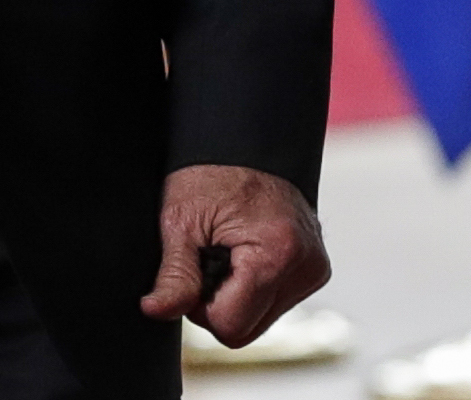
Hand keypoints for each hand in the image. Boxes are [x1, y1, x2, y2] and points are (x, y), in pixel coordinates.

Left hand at [140, 163, 330, 346]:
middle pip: (249, 329)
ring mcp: (315, 270)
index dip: (200, 307)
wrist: (244, 141)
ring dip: (237, 294)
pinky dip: (254, 285)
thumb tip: (155, 311)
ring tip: (226, 250)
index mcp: (276, 255)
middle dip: (219, 303)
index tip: (191, 272)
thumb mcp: (181, 221)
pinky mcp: (315, 269)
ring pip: (262, 318)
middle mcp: (306, 267)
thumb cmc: (209, 173)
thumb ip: (173, 275)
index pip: (231, 327)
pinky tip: (244, 253)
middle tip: (205, 259)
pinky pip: (276, 300)